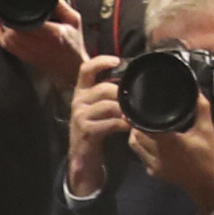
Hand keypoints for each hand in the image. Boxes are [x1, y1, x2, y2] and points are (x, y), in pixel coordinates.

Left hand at [0, 0, 88, 90]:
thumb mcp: (74, 21)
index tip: (14, 5)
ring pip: (8, 40)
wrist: (73, 69)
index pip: (29, 24)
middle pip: (14, 32)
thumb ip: (62, 7)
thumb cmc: (74, 46)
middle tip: (5, 8)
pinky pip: (7, 47)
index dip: (18, 16)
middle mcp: (40, 45)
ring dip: (1, 27)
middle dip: (7, 20)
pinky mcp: (25, 58)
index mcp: (53, 34)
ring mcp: (31, 53)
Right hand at [65, 55, 124, 198]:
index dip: (101, 61)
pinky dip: (122, 123)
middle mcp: (78, 100)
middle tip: (135, 100)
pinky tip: (128, 126)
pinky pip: (109, 123)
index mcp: (81, 91)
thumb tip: (130, 80)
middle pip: (104, 88)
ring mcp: (81, 116)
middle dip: (122, 94)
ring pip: (108, 105)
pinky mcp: (86, 130)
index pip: (86, 69)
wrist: (82, 154)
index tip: (117, 60)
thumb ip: (109, 94)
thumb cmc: (95, 127)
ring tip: (134, 115)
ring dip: (124, 110)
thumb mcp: (97, 107)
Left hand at [129, 93, 213, 214]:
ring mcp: (154, 164)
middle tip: (141, 114)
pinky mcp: (154, 172)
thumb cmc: (208, 154)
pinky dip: (141, 148)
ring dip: (136, 135)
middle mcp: (158, 153)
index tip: (136, 107)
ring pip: (134, 145)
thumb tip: (195, 90)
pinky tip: (150, 142)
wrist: (207, 183)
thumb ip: (201, 108)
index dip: (137, 117)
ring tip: (144, 127)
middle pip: (135, 135)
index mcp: (169, 140)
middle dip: (136, 124)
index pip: (144, 126)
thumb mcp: (207, 129)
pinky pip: (140, 156)